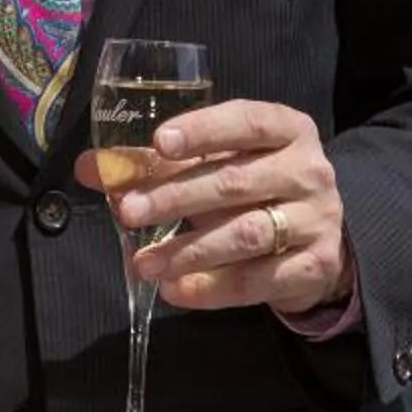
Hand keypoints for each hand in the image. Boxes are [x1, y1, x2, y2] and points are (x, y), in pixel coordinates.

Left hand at [81, 99, 350, 316]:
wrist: (319, 240)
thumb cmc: (257, 188)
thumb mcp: (218, 165)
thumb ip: (157, 164)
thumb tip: (92, 167)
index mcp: (288, 129)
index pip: (246, 121)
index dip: (203, 130)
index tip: (159, 143)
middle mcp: (309, 170)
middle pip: (235, 182)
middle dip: (176, 197)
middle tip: (129, 211)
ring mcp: (317, 219)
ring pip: (245, 234)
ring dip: (188, 250)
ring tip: (144, 262)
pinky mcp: (316, 266)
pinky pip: (259, 280)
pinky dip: (213, 288)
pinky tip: (175, 290)